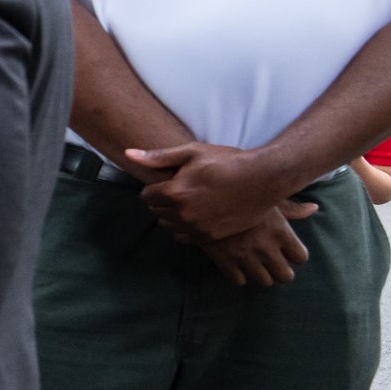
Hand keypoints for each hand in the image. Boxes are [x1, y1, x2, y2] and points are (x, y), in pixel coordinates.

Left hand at [128, 142, 315, 241]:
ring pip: (169, 225)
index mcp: (174, 192)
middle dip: (163, 201)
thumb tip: (128, 154)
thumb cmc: (226, 161)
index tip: (169, 181)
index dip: (156, 187)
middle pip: (156, 211)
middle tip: (181, 189)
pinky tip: (199, 213)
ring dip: (173, 215)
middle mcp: (182, 214)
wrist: (262, 179)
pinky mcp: (211, 237)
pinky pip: (185, 237)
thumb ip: (158, 157)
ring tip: (190, 201)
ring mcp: (197, 228)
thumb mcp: (192, 152)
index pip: (147, 196)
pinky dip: (187, 226)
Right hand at [198, 205, 311, 286]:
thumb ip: (292, 208)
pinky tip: (236, 264)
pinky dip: (239, 275)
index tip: (288, 250)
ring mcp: (245, 258)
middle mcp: (266, 249)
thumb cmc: (238, 193)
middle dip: (281, 270)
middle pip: (286, 276)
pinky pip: (239, 281)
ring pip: (264, 281)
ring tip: (256, 264)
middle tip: (273, 262)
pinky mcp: (225, 262)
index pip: (301, 257)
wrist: (202, 198)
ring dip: (261, 274)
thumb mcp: (266, 197)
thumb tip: (314, 208)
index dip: (295, 255)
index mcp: (280, 231)